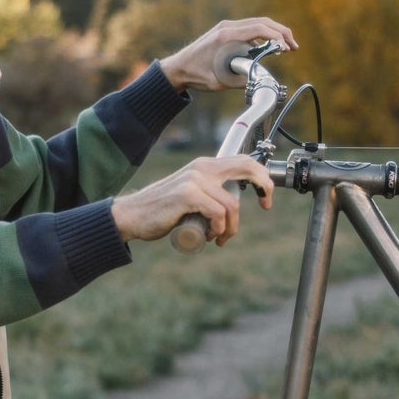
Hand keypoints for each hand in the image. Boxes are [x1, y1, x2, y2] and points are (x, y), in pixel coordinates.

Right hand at [111, 154, 274, 245]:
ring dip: (230, 227)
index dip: (262, 176)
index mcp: (204, 165)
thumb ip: (208, 191)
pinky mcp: (188, 195)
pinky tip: (207, 236)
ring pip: (231, 205)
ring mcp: (195, 180)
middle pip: (247, 168)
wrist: (132, 215)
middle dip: (264, 186)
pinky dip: (218, 229)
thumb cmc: (161, 210)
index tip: (265, 197)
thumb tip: (232, 201)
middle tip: (265, 205)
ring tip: (218, 238)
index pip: (243, 160)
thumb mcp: (190, 194)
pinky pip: (218, 213)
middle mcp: (201, 167)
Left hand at [160, 17, 296, 91]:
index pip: (259, 28)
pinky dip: (262, 36)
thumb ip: (242, 78)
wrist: (177, 68)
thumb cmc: (196, 74)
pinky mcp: (226, 32)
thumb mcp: (220, 81)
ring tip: (285, 48)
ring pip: (257, 24)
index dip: (277, 36)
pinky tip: (269, 49)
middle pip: (262, 22)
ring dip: (273, 34)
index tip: (287, 48)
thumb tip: (261, 78)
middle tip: (293, 46)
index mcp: (226, 36)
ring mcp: (226, 27)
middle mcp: (228, 27)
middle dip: (281, 32)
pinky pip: (249, 29)